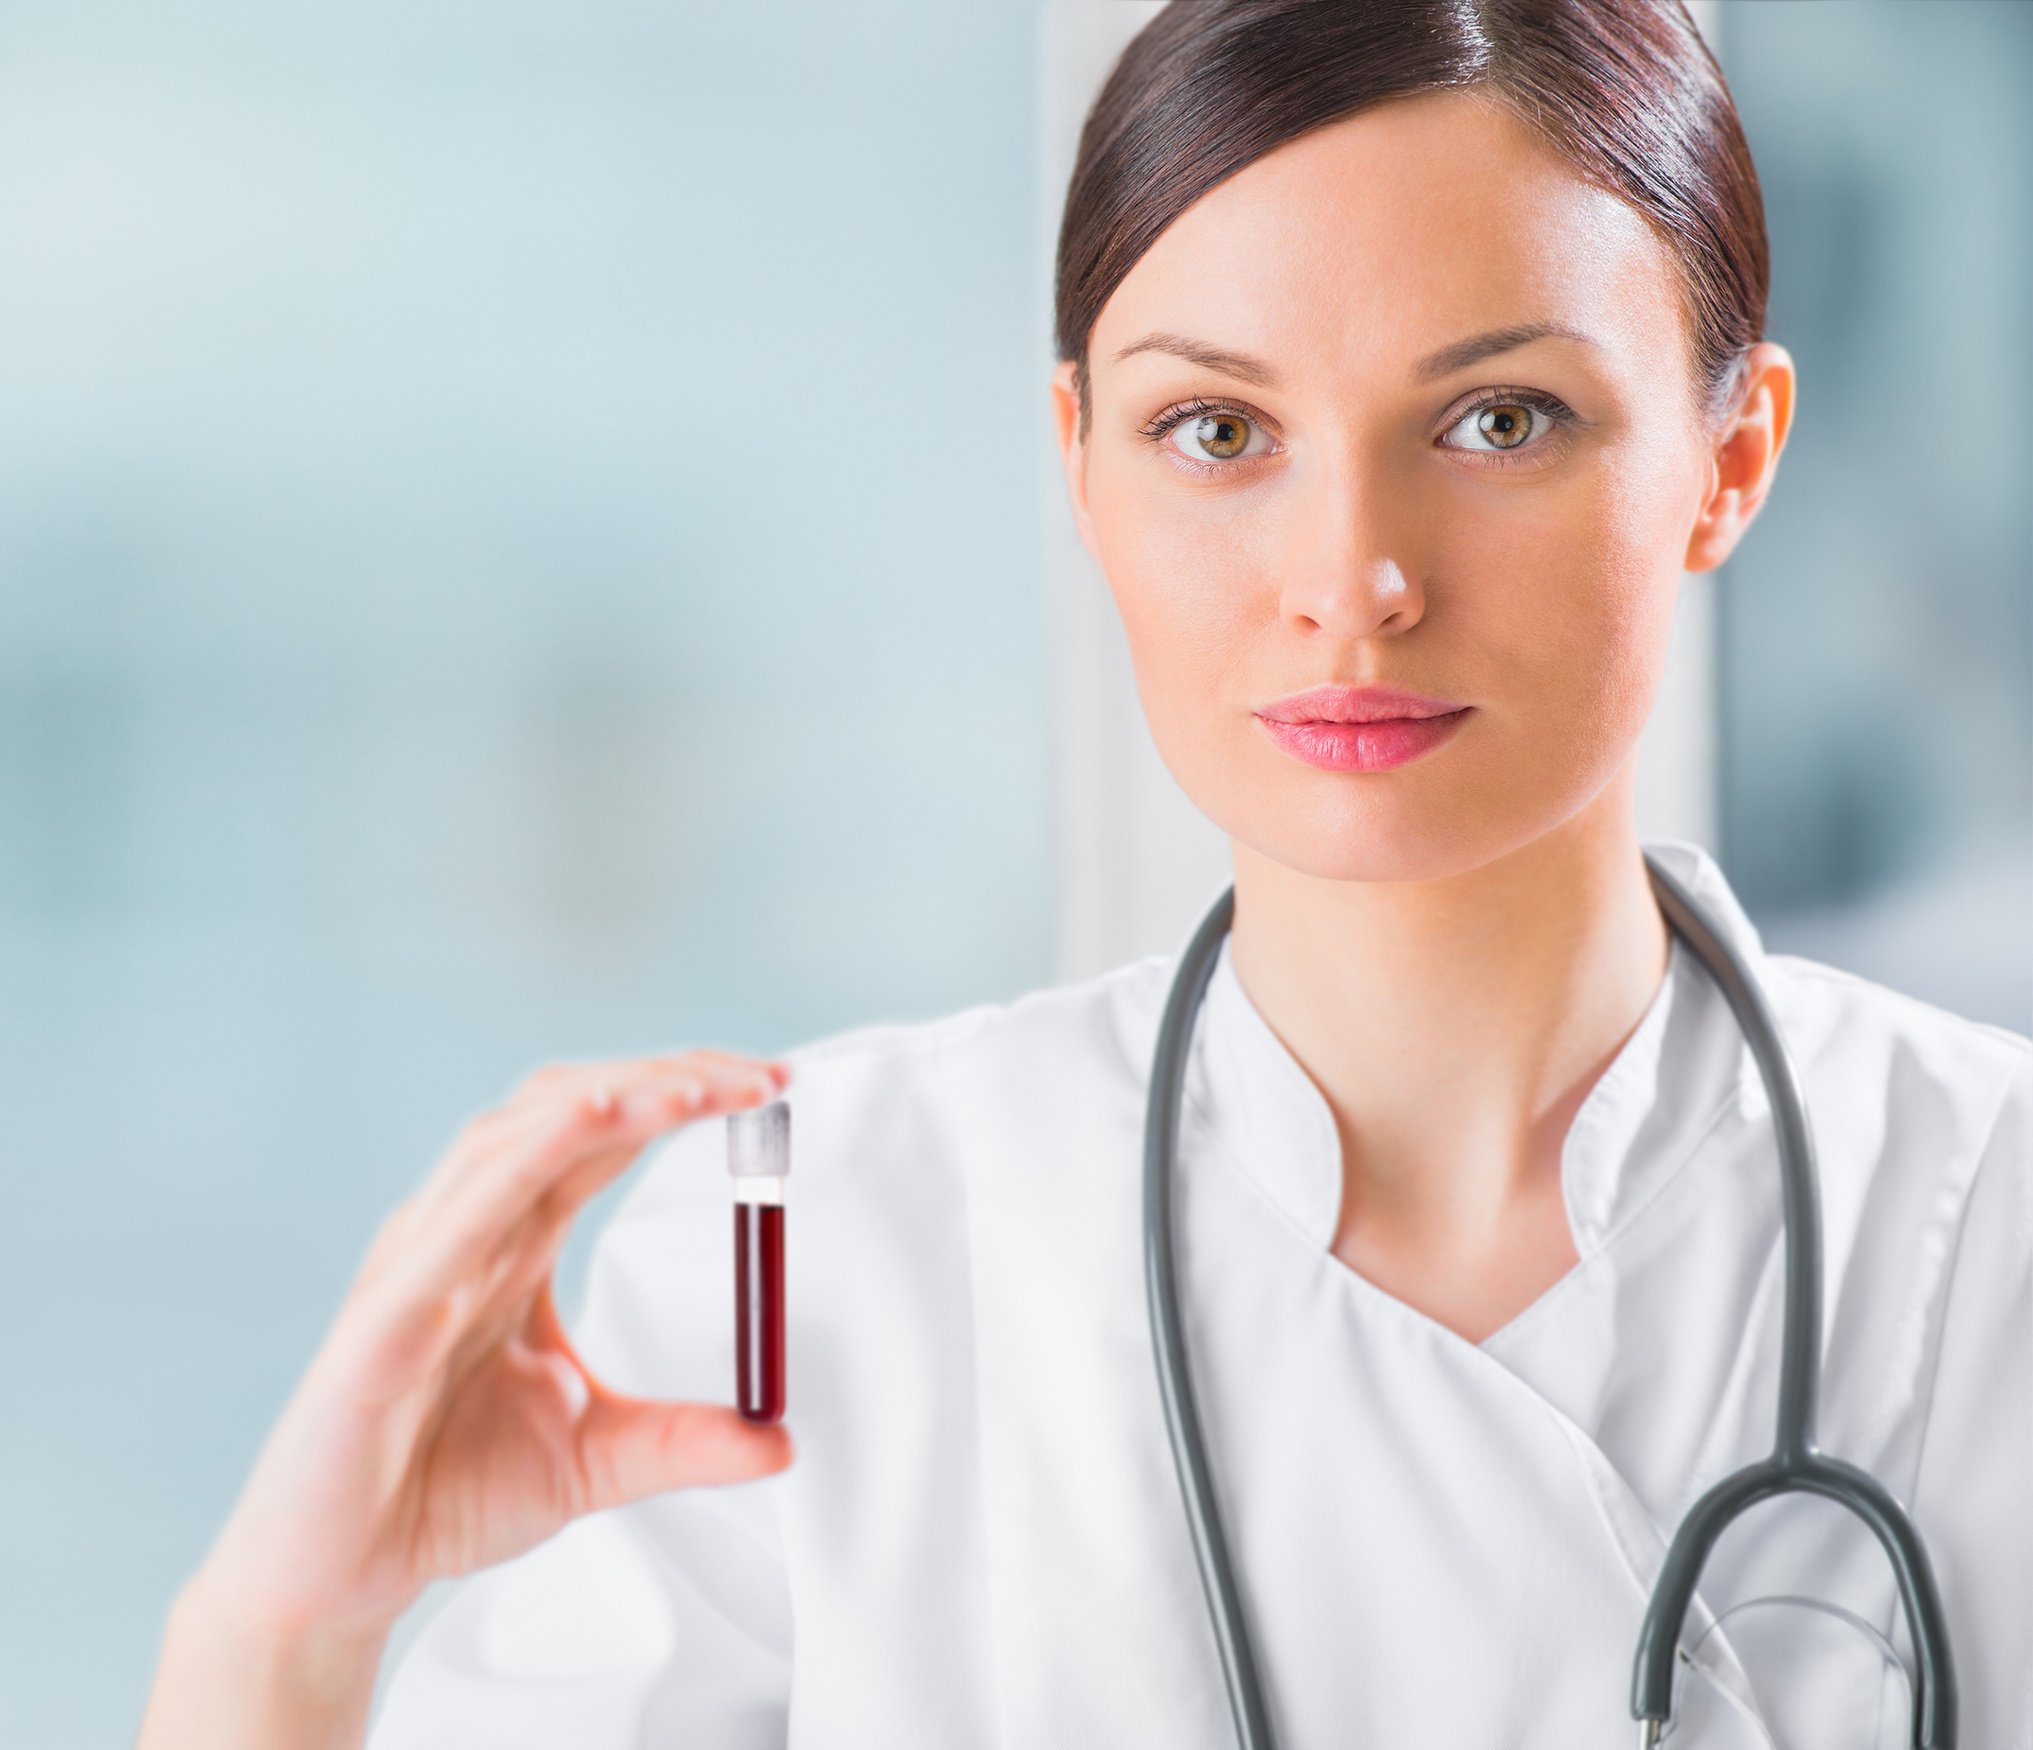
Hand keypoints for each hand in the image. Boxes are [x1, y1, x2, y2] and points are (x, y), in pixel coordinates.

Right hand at [187, 1049, 795, 1645]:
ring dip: (611, 1099)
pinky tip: (585, 1120)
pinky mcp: (384, 1318)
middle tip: (759, 1077)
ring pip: (515, 1138)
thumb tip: (779, 1441)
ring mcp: (422, 1262)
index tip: (771, 1087)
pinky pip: (455, 1220)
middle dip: (668, 1079)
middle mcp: (470, 1227)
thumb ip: (685, 1441)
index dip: (687, 1096)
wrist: (336, 1576)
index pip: (609, 1133)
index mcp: (518, 1239)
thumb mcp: (598, 1459)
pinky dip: (523, 1158)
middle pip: (571, 1109)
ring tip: (694, 1086)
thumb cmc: (442, 1492)